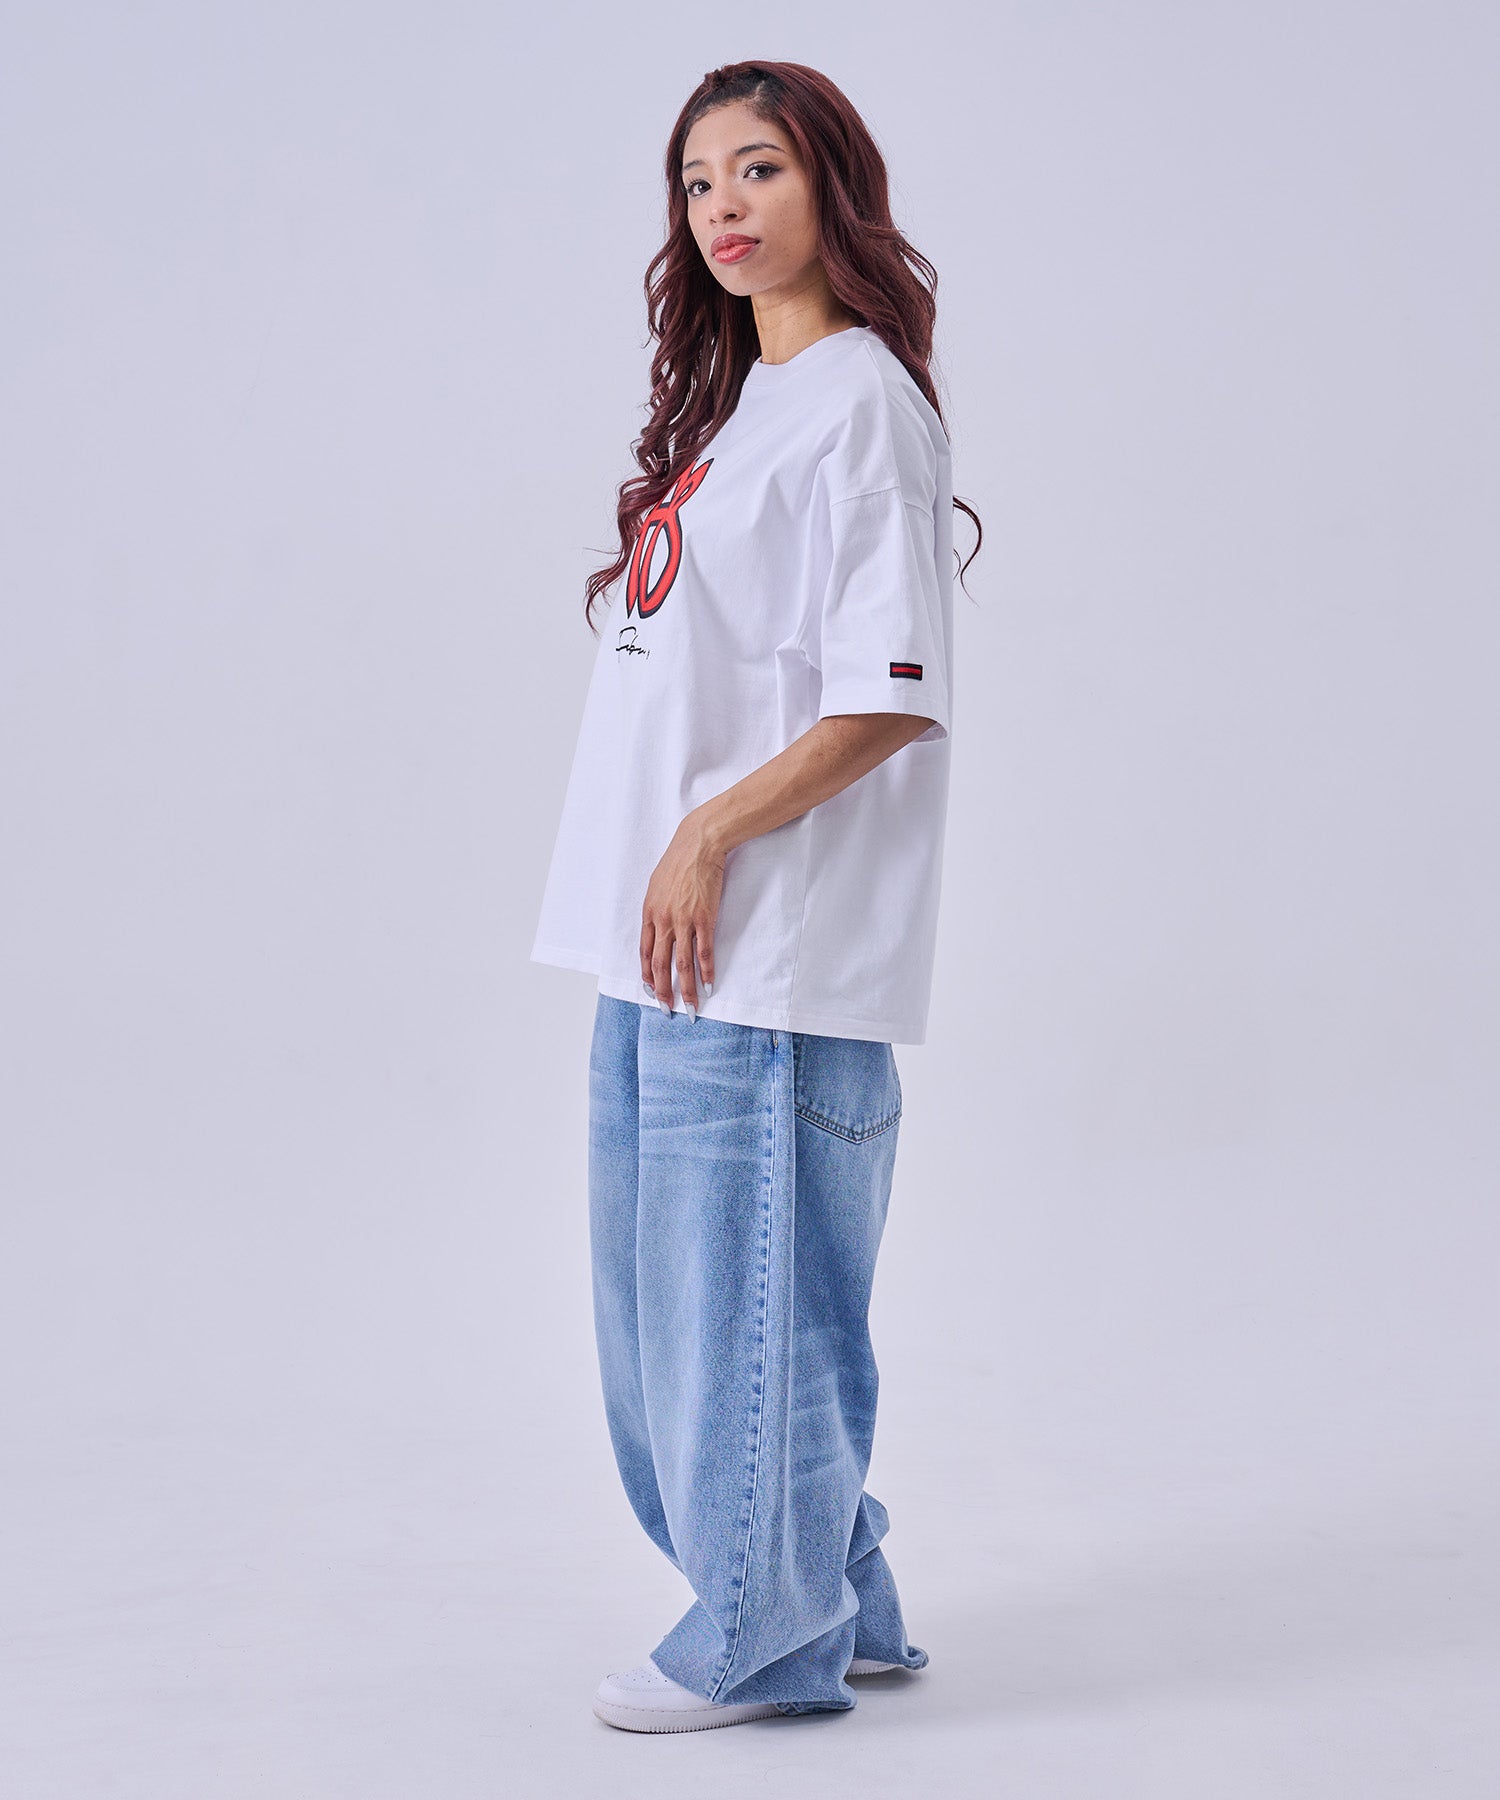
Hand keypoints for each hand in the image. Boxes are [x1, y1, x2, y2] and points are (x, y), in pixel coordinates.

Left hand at [639, 809, 722, 1017]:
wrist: (698, 845)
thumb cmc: (678, 861)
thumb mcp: (657, 885)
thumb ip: (655, 907)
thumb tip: (657, 923)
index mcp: (649, 913)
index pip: (644, 952)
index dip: (647, 974)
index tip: (651, 990)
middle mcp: (663, 921)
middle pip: (659, 964)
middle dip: (663, 990)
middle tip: (667, 1009)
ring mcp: (683, 921)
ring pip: (682, 963)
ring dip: (685, 988)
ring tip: (691, 1007)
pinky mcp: (704, 919)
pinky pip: (704, 951)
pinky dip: (706, 971)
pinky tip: (709, 984)